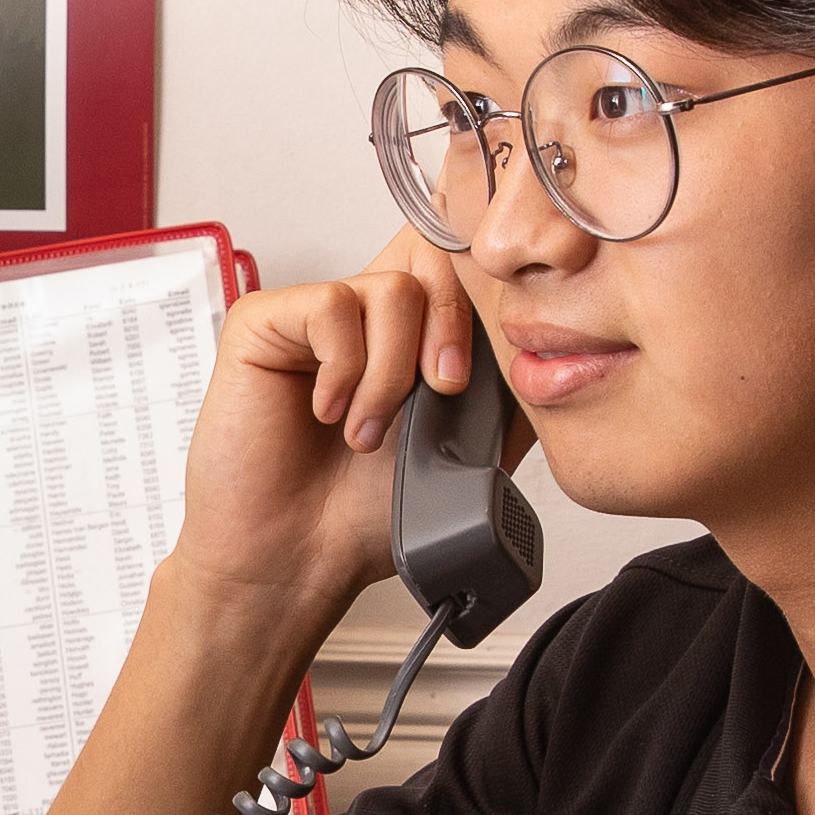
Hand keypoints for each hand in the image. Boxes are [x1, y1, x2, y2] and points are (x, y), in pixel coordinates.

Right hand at [181, 229, 480, 631]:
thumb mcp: (468, 449)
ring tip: (366, 432)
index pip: (461, 263)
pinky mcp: (263, 321)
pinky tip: (328, 413)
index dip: (485, 298)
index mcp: (411, 335)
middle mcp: (365, 315)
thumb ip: (506, 391)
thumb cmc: (362, 514)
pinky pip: (332, 307)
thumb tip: (551, 349)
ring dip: (392, 374)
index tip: (483, 369)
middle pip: (434, 256)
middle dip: (453, 328)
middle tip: (441, 394)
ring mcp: (313, 314)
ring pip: (392, 291)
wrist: (295, 558)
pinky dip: (344, 369)